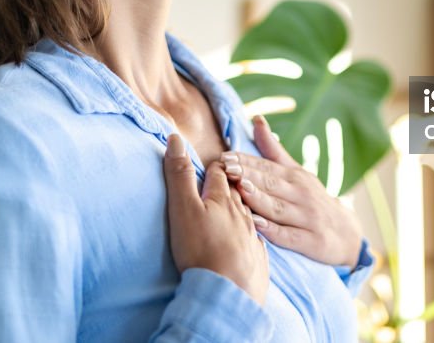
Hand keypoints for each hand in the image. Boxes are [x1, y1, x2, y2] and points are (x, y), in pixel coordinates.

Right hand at [163, 133, 269, 303]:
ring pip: (250, 215)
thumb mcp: (183, 208)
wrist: (228, 293)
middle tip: (226, 179)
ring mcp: (253, 238)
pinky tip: (251, 240)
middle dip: (232, 183)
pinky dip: (251, 236)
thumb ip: (179, 175)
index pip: (220, 174)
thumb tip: (175, 138)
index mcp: (223, 200)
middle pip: (238, 192)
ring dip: (243, 207)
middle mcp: (243, 215)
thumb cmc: (201, 249)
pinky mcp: (258, 261)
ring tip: (238, 205)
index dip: (215, 166)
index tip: (213, 162)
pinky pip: (257, 242)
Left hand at [221, 115, 363, 268]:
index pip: (267, 167)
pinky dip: (273, 230)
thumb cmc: (312, 199)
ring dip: (259, 198)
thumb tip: (256, 119)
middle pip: (271, 184)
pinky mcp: (311, 241)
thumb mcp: (297, 173)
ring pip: (278, 207)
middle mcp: (301, 194)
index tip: (224, 157)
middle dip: (248, 175)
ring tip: (240, 189)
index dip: (246, 161)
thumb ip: (273, 150)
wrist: (347, 233)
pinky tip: (257, 225)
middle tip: (226, 169)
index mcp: (295, 177)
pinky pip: (289, 235)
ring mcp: (307, 218)